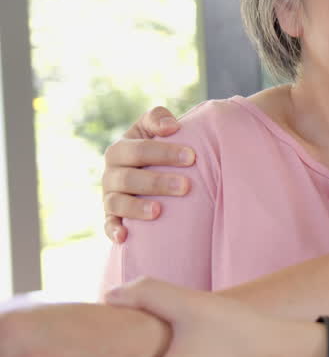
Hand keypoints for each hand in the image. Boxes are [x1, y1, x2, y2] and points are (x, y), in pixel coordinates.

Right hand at [102, 105, 194, 243]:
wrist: (150, 170)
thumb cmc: (158, 148)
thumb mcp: (154, 128)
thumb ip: (158, 119)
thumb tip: (171, 127)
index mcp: (121, 150)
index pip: (139, 149)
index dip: (164, 152)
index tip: (192, 157)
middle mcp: (111, 173)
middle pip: (128, 178)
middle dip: (156, 182)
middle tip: (185, 186)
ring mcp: (110, 197)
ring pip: (117, 203)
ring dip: (136, 208)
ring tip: (159, 211)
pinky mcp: (111, 217)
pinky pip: (108, 225)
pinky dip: (113, 231)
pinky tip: (125, 237)